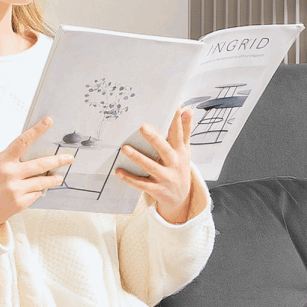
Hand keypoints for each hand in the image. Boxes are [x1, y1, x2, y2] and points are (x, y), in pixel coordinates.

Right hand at [0, 116, 74, 228]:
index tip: (48, 121)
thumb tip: (38, 151)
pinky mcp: (20, 202)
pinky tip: (31, 191)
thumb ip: (15, 159)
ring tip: (58, 177)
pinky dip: (37, 191)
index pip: (22, 141)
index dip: (36, 130)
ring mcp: (15, 189)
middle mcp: (9, 174)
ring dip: (53, 179)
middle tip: (70, 158)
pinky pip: (37, 193)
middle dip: (58, 161)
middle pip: (40, 164)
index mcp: (3, 160)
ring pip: (42, 182)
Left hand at [115, 108, 195, 223]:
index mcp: (180, 151)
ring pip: (151, 167)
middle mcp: (173, 163)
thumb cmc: (179, 167)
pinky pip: (142, 184)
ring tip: (124, 148)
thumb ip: (185, 130)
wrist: (181, 198)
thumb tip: (188, 110)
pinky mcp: (156, 189)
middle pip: (164, 150)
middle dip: (154, 139)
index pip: (178, 134)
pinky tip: (118, 171)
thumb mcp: (185, 150)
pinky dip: (130, 178)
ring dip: (138, 158)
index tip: (174, 108)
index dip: (177, 121)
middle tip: (142, 127)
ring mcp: (165, 177)